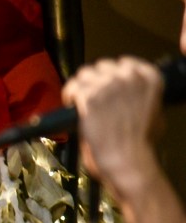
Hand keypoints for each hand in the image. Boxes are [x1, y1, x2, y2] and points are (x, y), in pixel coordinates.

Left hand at [62, 56, 163, 197]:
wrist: (127, 160)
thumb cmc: (139, 144)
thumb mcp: (154, 114)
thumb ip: (143, 98)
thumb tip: (132, 95)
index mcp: (149, 78)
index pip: (124, 62)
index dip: (111, 74)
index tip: (105, 84)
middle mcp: (129, 77)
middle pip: (101, 66)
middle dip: (94, 80)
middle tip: (90, 97)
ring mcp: (108, 85)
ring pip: (83, 74)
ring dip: (79, 86)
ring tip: (78, 101)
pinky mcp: (89, 96)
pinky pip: (72, 86)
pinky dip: (68, 95)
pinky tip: (70, 104)